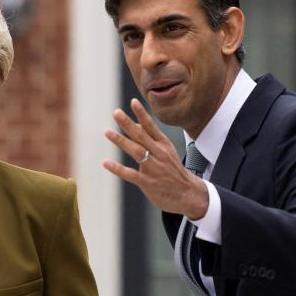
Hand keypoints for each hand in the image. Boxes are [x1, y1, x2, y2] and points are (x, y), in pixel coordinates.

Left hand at [103, 98, 209, 219]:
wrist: (188, 194)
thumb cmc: (174, 171)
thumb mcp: (167, 152)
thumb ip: (151, 139)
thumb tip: (135, 124)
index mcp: (163, 145)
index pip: (151, 127)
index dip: (142, 114)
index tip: (133, 102)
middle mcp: (159, 154)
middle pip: (141, 136)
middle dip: (128, 123)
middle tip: (116, 112)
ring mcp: (153, 168)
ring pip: (136, 151)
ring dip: (121, 141)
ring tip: (107, 132)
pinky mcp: (147, 182)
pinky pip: (130, 174)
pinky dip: (118, 168)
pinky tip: (106, 162)